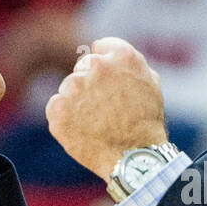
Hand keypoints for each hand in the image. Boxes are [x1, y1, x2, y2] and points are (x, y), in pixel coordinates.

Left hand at [46, 37, 166, 180]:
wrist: (134, 158)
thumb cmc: (146, 123)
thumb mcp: (150, 84)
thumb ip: (128, 63)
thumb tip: (109, 52)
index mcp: (120, 56)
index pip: (101, 47)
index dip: (106, 66)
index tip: (110, 82)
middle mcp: (95, 66)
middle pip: (83, 66)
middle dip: (91, 83)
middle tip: (105, 108)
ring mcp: (73, 87)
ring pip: (69, 87)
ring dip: (78, 101)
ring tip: (96, 122)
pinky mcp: (58, 108)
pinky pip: (57, 106)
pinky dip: (65, 118)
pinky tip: (83, 130)